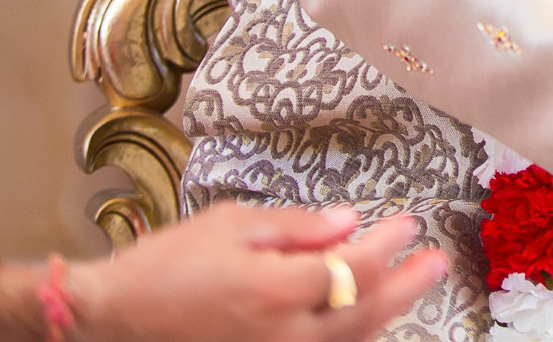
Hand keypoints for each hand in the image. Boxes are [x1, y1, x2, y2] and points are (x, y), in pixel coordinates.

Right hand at [53, 204, 443, 341]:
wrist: (115, 315)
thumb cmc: (168, 263)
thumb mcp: (232, 224)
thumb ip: (297, 226)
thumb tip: (349, 222)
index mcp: (274, 290)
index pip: (352, 268)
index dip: (386, 244)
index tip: (407, 224)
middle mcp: (280, 332)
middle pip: (363, 312)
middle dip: (406, 286)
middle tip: (437, 262)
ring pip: (346, 340)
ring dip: (384, 313)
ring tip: (411, 285)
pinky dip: (350, 335)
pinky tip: (366, 317)